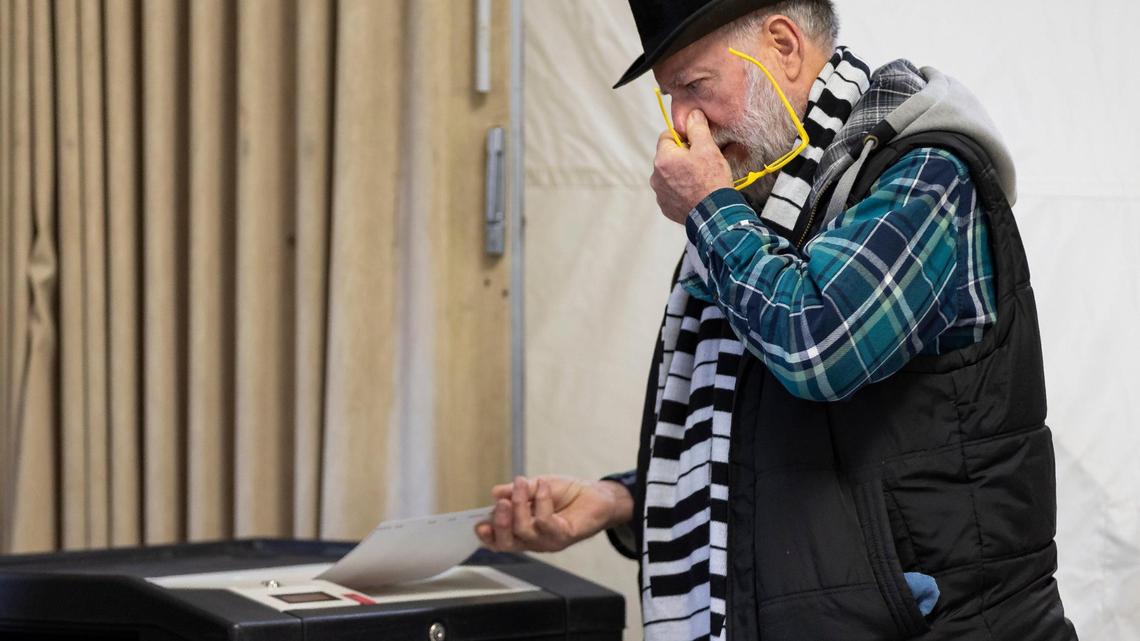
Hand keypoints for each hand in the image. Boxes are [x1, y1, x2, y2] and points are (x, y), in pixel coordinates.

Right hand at [474, 475, 632, 552]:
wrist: (597, 495)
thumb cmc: (567, 494)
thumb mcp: (538, 486)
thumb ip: (517, 491)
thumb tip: (495, 493)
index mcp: (523, 530)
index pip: (500, 540)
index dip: (487, 535)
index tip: (479, 524)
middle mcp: (534, 540)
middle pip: (507, 543)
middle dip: (500, 523)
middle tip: (501, 503)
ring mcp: (549, 541)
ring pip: (524, 530)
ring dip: (520, 504)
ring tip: (523, 484)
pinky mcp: (564, 536)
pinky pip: (545, 522)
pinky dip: (542, 501)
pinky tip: (545, 486)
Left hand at [650, 109, 732, 223]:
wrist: (714, 215)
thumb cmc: (711, 181)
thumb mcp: (707, 148)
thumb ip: (697, 128)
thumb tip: (692, 114)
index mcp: (663, 158)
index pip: (666, 136)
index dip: (683, 137)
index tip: (696, 143)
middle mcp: (656, 176)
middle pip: (668, 156)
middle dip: (682, 156)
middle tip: (701, 162)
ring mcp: (660, 194)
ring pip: (669, 175)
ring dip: (681, 173)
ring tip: (700, 179)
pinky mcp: (666, 207)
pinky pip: (672, 192)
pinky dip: (681, 190)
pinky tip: (696, 192)